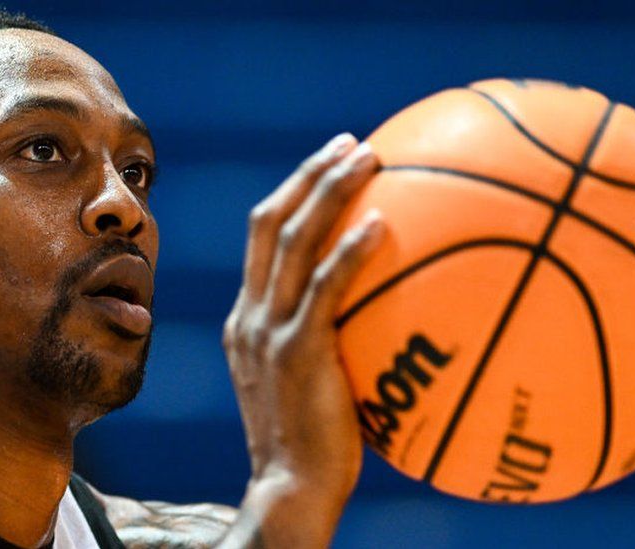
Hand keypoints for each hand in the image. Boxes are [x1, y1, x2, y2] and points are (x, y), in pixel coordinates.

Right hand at [219, 133, 383, 546]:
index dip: (295, 193)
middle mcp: (249, 314)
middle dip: (309, 174)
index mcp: (248, 318)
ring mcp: (266, 330)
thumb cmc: (314, 447)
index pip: (263, 239)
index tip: (333, 165)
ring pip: (290, 240)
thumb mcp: (311, 387)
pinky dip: (349, 250)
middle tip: (352, 143)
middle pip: (269, 222)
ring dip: (327, 190)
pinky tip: (383, 225)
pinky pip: (323, 287)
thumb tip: (386, 318)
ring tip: (369, 157)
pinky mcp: (293, 351)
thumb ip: (329, 346)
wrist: (289, 489)